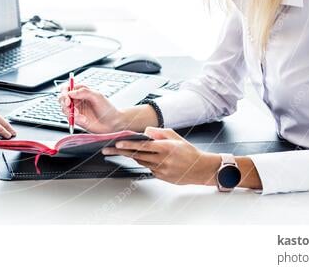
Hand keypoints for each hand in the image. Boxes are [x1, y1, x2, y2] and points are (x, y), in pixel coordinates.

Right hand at [57, 83, 123, 133]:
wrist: (112, 123)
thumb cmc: (107, 108)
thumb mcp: (97, 96)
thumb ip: (84, 92)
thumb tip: (70, 92)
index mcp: (81, 91)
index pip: (66, 88)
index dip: (64, 93)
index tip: (67, 100)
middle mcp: (76, 99)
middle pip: (62, 98)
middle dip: (64, 103)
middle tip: (69, 107)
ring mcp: (75, 109)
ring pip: (64, 109)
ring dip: (70, 113)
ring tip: (80, 116)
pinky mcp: (76, 119)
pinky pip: (69, 118)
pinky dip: (74, 120)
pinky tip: (84, 120)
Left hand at [101, 127, 218, 185]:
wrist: (200, 169)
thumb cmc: (188, 151)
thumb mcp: (175, 136)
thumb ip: (159, 132)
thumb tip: (146, 132)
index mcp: (166, 148)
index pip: (143, 146)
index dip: (129, 145)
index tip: (118, 143)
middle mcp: (162, 160)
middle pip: (137, 155)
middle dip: (121, 152)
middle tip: (108, 150)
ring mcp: (161, 170)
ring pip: (141, 162)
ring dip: (130, 156)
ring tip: (118, 151)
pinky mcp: (161, 177)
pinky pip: (148, 168)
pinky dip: (144, 162)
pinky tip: (142, 158)